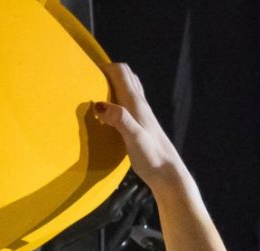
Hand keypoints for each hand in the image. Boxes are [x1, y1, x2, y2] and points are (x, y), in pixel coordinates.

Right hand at [93, 62, 185, 190]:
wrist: (169, 175)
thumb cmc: (152, 158)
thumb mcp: (134, 138)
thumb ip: (119, 119)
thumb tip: (99, 105)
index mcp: (136, 103)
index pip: (120, 72)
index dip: (105, 67)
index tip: (90, 73)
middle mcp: (141, 105)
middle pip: (126, 76)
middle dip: (109, 72)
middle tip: (93, 81)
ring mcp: (143, 115)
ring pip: (129, 88)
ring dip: (115, 84)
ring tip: (100, 94)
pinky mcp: (143, 126)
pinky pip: (129, 104)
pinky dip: (119, 100)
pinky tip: (112, 114)